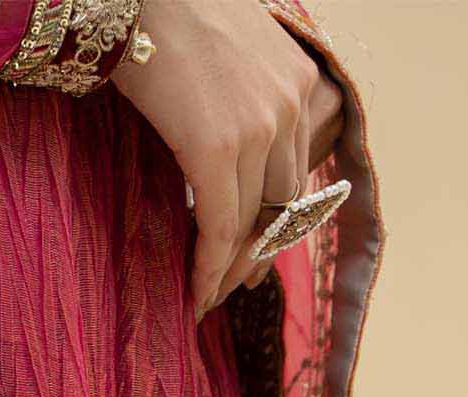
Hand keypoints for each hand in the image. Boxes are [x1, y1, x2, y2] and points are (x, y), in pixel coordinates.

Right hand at [112, 0, 344, 319]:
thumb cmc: (169, 14)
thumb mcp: (226, 54)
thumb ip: (239, 98)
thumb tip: (220, 146)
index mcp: (298, 81)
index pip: (292, 173)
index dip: (274, 223)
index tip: (255, 256)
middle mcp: (290, 107)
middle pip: (279, 206)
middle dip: (255, 256)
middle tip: (232, 289)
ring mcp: (258, 129)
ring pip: (251, 225)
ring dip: (227, 271)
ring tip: (206, 298)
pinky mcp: (218, 149)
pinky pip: (219, 227)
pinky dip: (208, 268)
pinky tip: (195, 293)